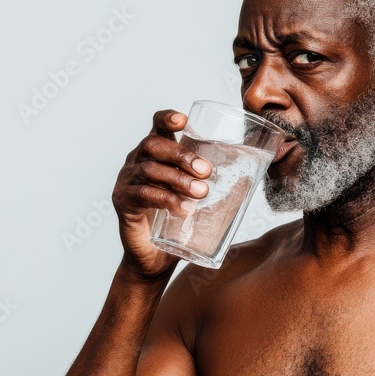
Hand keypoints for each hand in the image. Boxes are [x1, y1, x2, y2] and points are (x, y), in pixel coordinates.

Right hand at [112, 110, 210, 277]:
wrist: (156, 256)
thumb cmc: (179, 221)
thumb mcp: (196, 196)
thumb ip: (214, 184)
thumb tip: (251, 176)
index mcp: (155, 154)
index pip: (156, 126)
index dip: (167, 118)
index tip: (184, 120)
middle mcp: (136, 162)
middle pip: (153, 145)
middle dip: (181, 155)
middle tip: (206, 171)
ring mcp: (127, 181)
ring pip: (150, 170)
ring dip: (178, 179)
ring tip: (201, 192)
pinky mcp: (123, 202)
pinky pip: (142, 194)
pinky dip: (166, 200)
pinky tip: (184, 209)